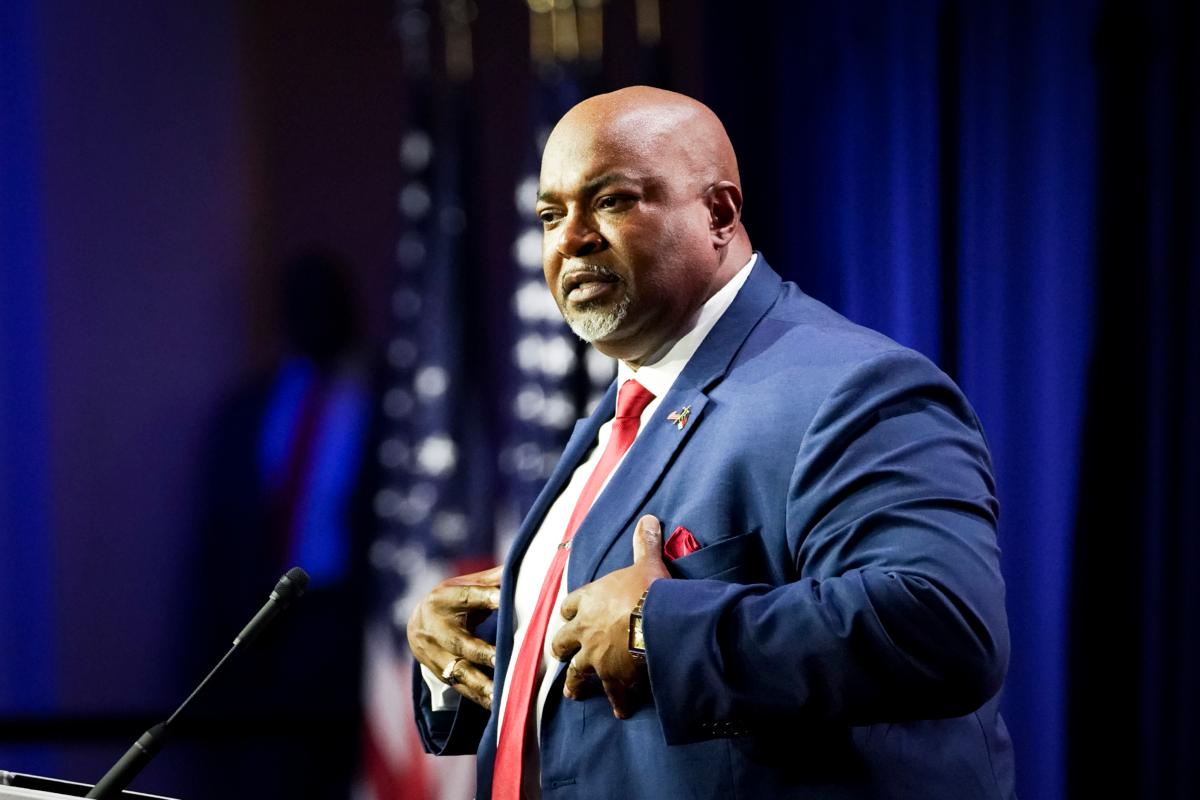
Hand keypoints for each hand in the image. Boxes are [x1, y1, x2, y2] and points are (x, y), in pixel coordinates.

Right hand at [408, 564, 501, 709]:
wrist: (416, 623)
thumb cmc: (453, 600)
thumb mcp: (465, 585)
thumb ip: (493, 580)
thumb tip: (526, 565)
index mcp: (445, 598)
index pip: (469, 597)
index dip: (487, 598)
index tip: (505, 600)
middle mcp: (436, 627)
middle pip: (461, 642)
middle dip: (483, 653)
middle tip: (505, 661)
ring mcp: (435, 654)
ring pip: (459, 671)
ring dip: (482, 685)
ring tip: (503, 696)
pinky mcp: (440, 674)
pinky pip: (460, 688)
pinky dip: (479, 697)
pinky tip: (497, 707)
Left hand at [551, 514, 669, 718]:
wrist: (658, 621)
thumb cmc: (649, 589)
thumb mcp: (646, 562)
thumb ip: (644, 543)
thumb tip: (649, 519)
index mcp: (589, 600)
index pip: (570, 605)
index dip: (571, 610)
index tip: (570, 615)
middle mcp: (585, 629)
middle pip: (563, 641)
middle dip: (563, 648)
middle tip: (563, 655)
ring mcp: (595, 656)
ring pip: (577, 673)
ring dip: (576, 683)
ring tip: (574, 693)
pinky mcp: (613, 678)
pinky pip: (613, 694)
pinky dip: (618, 703)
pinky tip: (621, 712)